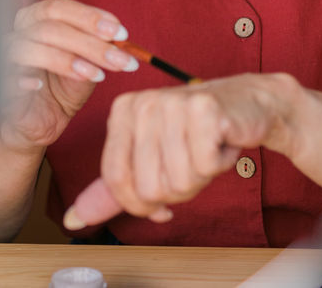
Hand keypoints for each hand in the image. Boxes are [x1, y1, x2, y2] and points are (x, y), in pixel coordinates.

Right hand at [0, 0, 139, 151]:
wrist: (41, 121)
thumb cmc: (63, 87)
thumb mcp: (88, 65)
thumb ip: (100, 49)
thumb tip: (120, 39)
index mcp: (38, 20)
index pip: (60, 8)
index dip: (90, 17)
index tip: (120, 34)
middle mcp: (20, 33)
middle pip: (50, 27)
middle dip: (89, 42)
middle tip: (119, 59)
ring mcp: (7, 57)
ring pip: (30, 47)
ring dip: (66, 59)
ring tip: (95, 75)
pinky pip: (7, 75)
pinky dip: (25, 77)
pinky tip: (42, 86)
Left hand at [64, 73, 300, 227]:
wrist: (248, 104)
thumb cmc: (197, 133)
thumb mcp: (149, 159)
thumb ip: (113, 189)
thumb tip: (73, 219)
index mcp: (123, 111)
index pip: (116, 179)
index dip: (140, 202)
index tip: (159, 200)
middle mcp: (143, 102)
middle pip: (149, 186)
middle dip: (176, 189)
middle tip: (191, 164)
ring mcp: (173, 102)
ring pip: (179, 180)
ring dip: (200, 177)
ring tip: (206, 151)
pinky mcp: (205, 109)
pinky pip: (205, 167)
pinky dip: (219, 164)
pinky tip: (221, 143)